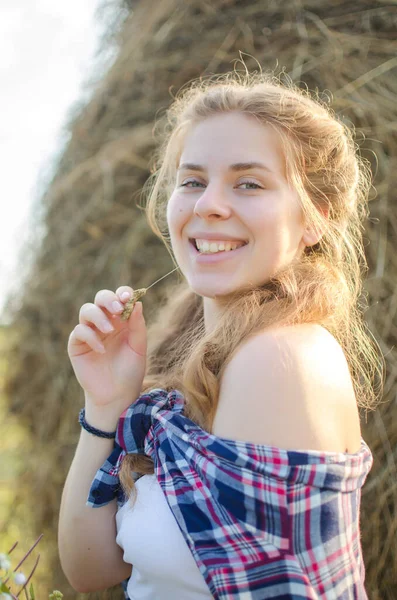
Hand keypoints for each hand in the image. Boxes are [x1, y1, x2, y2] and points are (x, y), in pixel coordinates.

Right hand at [68, 286, 146, 412]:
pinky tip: (101, 350)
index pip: (120, 297)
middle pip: (101, 298)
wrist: (117, 395)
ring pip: (87, 310)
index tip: (128, 296)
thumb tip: (137, 303)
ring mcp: (90, 332)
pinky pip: (79, 331)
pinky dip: (90, 337)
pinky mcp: (77, 344)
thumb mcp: (139, 347)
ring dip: (98, 316)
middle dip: (108, 299)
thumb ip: (137, 325)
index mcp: (122, 320)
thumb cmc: (130, 371)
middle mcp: (105, 322)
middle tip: (118, 309)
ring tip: (109, 330)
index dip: (122, 293)